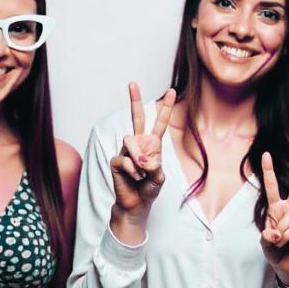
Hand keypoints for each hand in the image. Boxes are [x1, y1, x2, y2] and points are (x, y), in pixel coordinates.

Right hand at [110, 83, 175, 222]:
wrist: (136, 204)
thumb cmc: (149, 189)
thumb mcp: (159, 178)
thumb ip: (154, 167)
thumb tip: (141, 158)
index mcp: (153, 144)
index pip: (160, 123)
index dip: (165, 107)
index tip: (171, 91)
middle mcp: (139, 143)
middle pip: (137, 118)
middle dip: (135, 100)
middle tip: (132, 83)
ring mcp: (126, 151)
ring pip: (131, 141)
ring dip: (139, 160)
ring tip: (141, 174)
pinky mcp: (116, 160)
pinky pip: (125, 160)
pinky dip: (133, 171)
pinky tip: (133, 178)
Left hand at [259, 152, 288, 285]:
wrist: (286, 266)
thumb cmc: (274, 250)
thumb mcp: (265, 241)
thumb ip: (267, 235)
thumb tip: (276, 233)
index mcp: (276, 208)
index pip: (271, 186)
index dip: (268, 171)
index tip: (266, 154)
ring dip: (281, 231)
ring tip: (278, 241)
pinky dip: (288, 236)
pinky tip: (287, 242)